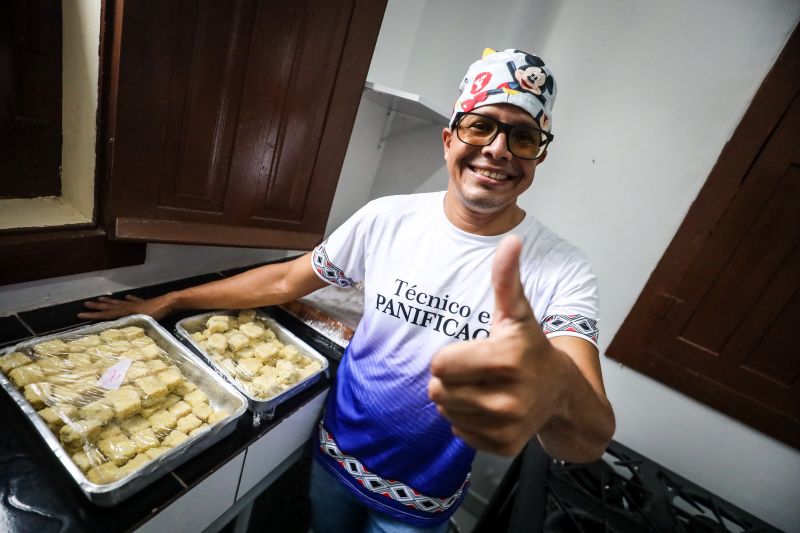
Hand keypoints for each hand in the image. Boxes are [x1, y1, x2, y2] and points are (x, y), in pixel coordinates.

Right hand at [78, 294, 171, 320]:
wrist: (168, 302)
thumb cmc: (156, 313)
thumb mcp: (143, 321)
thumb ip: (132, 325)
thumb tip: (123, 335)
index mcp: (125, 312)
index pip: (106, 314)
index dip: (93, 315)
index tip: (80, 314)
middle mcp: (127, 306)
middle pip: (109, 307)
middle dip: (97, 307)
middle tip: (85, 304)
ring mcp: (135, 303)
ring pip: (119, 302)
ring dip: (109, 301)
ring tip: (100, 298)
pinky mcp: (144, 303)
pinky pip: (134, 300)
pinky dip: (129, 299)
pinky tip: (126, 297)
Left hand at [428, 235, 568, 455]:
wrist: (563, 394)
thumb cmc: (532, 348)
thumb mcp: (518, 313)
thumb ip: (506, 278)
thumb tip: (511, 240)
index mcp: (506, 359)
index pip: (439, 365)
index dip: (450, 356)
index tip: (473, 352)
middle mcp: (509, 398)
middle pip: (438, 391)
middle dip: (450, 378)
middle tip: (476, 371)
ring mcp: (507, 426)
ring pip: (446, 412)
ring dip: (456, 399)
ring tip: (483, 387)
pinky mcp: (503, 446)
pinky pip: (459, 432)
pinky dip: (467, 421)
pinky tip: (489, 407)